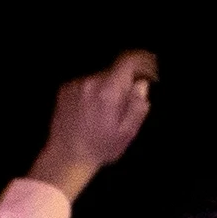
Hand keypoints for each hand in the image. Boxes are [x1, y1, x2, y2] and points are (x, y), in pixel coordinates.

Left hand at [30, 53, 158, 198]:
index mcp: (109, 91)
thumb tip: (141, 84)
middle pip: (116, 70)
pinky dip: (96, 91)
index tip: (151, 71)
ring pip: (102, 77)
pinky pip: (88, 83)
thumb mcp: (128, 131)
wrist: (65, 156)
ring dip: (111, 87)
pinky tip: (95, 111)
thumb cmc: (100, 147)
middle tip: (132, 100)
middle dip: (127, 80)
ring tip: (110, 112)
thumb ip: (138, 104)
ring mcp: (76, 85)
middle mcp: (91, 82)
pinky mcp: (65, 90)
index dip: (143, 60)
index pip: (128, 60)